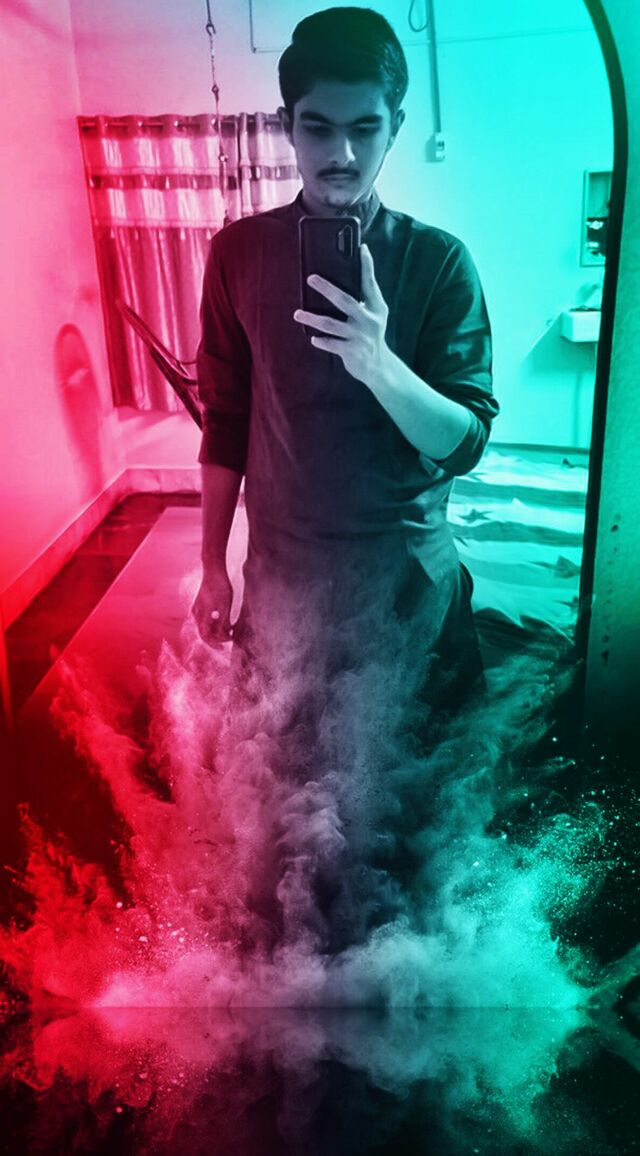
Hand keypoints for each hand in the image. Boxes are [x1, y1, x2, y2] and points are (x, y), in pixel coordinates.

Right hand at [191, 564, 233, 646]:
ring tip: (230, 631)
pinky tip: (225, 621)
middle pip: (205, 633)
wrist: (213, 570)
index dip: (216, 644)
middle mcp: (196, 614)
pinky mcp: (200, 604)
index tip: (226, 646)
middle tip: (230, 640)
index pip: (206, 637)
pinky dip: (214, 623)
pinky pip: (205, 619)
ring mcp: (197, 609)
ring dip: (216, 631)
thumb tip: (225, 637)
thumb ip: (223, 623)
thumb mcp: (225, 607)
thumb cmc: (220, 587)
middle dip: (217, 639)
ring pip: (205, 626)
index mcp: (201, 616)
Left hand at [293, 244, 389, 385]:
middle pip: (344, 300)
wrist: (378, 366)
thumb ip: (365, 297)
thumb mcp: (375, 314)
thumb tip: (343, 275)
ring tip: (297, 314)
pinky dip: (321, 341)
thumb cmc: (371, 334)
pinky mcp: (352, 351)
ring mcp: (359, 336)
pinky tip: (312, 338)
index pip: (370, 282)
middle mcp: (368, 319)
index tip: (361, 248)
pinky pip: (332, 344)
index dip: (367, 265)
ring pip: (331, 324)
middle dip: (326, 288)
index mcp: (376, 307)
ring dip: (312, 318)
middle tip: (310, 278)